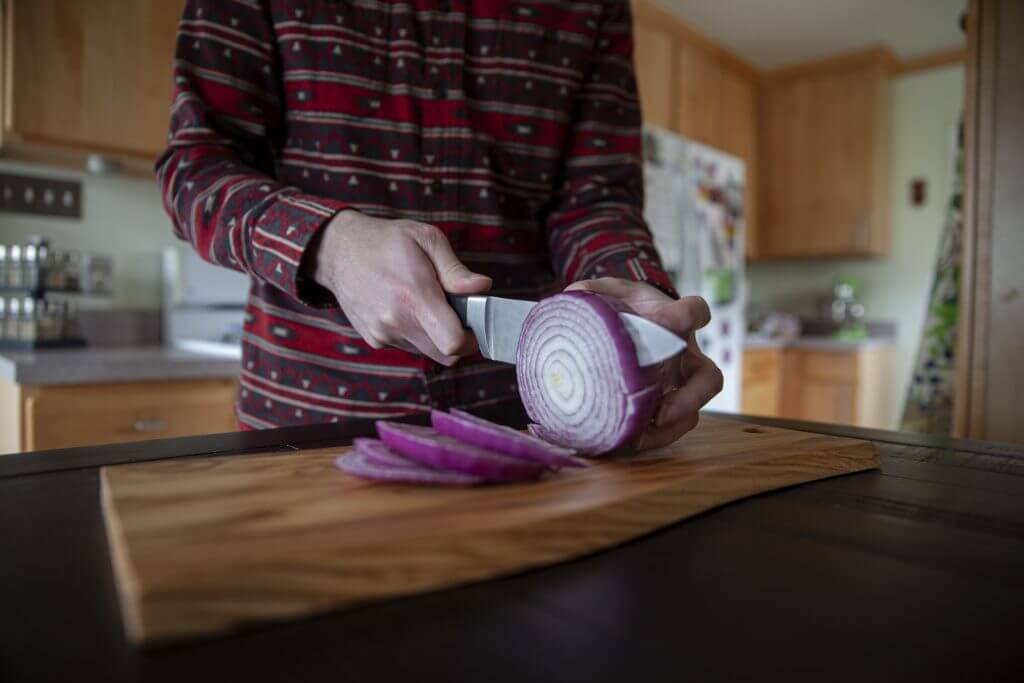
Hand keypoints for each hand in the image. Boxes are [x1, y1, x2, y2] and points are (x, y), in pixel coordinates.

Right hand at [309, 210, 491, 364]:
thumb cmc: (387, 241)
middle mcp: (396, 322)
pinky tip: (406, 308)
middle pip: (445, 356)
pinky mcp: (375, 340)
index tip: (474, 321)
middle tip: (456, 312)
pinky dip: (416, 333)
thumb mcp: (426, 239)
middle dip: (458, 339)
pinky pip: (409, 346)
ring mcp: (383, 334)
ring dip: (436, 335)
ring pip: (428, 352)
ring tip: (426, 304)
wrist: (338, 251)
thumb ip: (455, 269)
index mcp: (414, 296)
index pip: (453, 343)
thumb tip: (483, 288)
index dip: (472, 338)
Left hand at [565, 277, 722, 449]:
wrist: (622, 323)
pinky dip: (654, 438)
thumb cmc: (618, 308)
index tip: (672, 322)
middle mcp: (684, 355)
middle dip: (690, 398)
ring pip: (692, 412)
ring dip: (669, 429)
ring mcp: (678, 384)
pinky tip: (630, 440)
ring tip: (640, 437)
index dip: (689, 317)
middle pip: (708, 378)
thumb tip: (571, 298)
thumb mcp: (604, 294)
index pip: (694, 312)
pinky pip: (671, 428)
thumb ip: (589, 293)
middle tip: (662, 412)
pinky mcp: (665, 405)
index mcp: (673, 321)